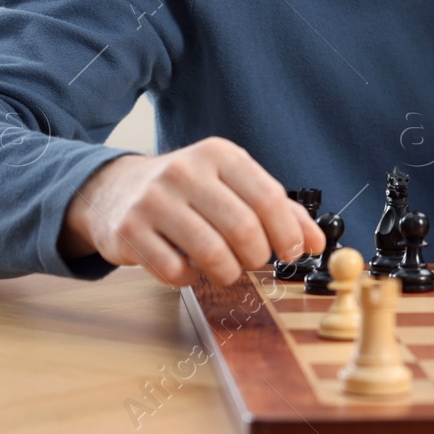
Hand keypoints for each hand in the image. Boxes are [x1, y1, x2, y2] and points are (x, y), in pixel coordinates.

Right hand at [59, 137, 324, 285]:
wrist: (117, 190)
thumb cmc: (188, 191)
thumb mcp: (232, 186)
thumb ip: (278, 210)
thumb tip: (316, 243)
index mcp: (219, 155)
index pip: (268, 198)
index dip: (288, 233)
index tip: (293, 252)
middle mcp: (186, 171)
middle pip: (243, 228)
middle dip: (257, 256)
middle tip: (255, 261)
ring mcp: (154, 200)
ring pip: (211, 253)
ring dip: (228, 272)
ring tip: (227, 269)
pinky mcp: (129, 230)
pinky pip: (175, 271)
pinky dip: (191, 278)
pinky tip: (190, 267)